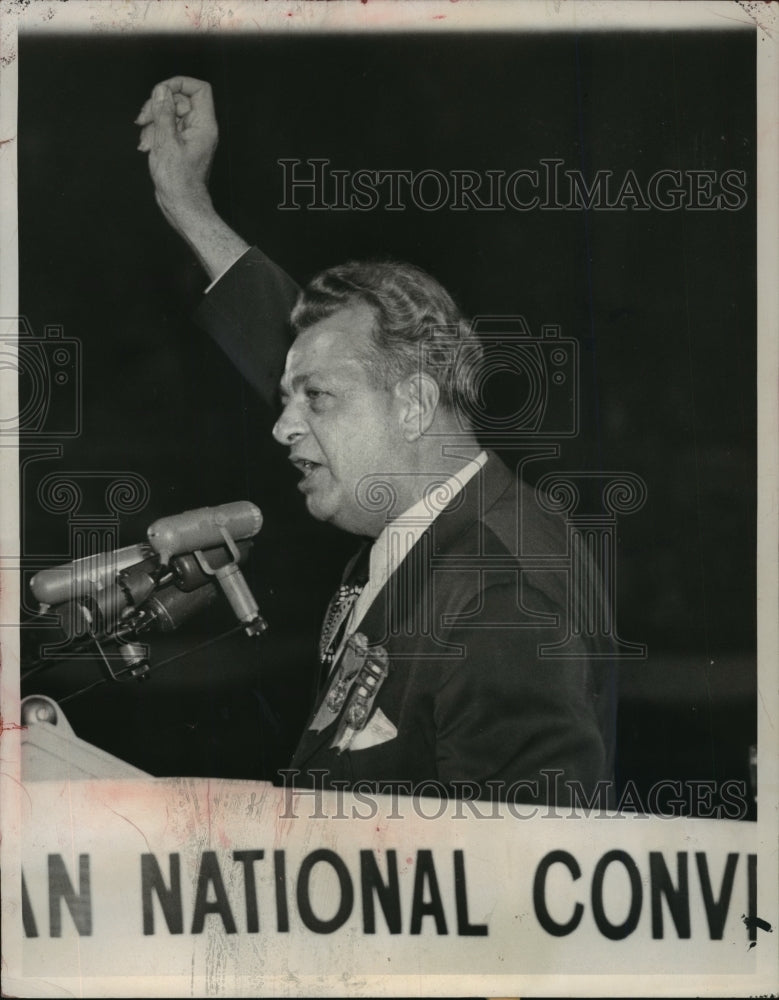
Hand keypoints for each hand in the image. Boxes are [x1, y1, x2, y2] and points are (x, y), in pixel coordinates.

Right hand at [136, 77, 218, 226]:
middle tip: (142, 119)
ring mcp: (189, 136)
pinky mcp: (180, 144)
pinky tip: (147, 147)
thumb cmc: (178, 180)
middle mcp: (200, 128)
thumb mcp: (166, 142)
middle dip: (157, 106)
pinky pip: (166, 128)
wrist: (181, 205)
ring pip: (169, 113)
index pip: (199, 89)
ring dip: (152, 123)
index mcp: (204, 125)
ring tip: (146, 142)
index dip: (179, 84)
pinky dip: (154, 133)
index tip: (160, 92)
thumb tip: (161, 90)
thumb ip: (164, 113)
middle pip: (178, 99)